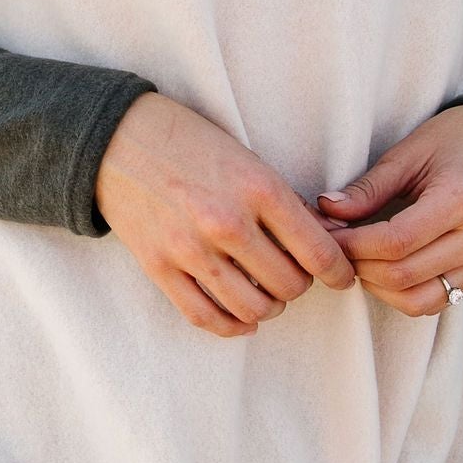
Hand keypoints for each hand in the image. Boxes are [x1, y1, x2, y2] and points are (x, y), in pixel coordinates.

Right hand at [96, 94, 356, 337]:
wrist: (120, 137)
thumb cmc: (192, 142)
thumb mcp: (248, 159)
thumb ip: (284, 202)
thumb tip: (327, 241)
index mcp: (258, 189)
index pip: (318, 252)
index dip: (339, 272)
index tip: (342, 277)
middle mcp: (227, 223)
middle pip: (289, 286)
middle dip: (300, 286)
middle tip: (294, 275)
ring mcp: (190, 249)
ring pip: (252, 308)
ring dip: (269, 308)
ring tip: (268, 295)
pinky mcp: (159, 267)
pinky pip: (205, 316)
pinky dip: (232, 325)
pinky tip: (242, 319)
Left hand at [317, 104, 462, 319]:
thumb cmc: (453, 141)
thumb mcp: (408, 153)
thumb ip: (369, 188)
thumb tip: (327, 210)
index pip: (395, 242)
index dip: (352, 245)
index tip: (326, 233)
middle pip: (402, 274)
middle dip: (357, 265)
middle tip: (333, 246)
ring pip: (417, 299)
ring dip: (376, 286)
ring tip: (357, 258)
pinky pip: (434, 303)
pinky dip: (401, 294)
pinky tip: (382, 269)